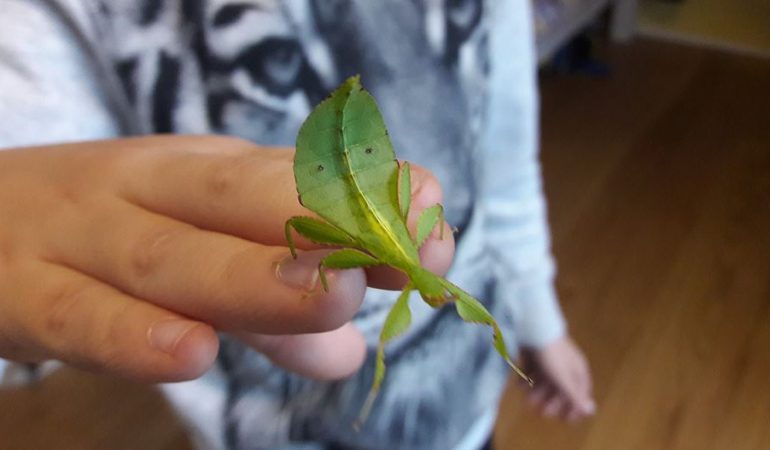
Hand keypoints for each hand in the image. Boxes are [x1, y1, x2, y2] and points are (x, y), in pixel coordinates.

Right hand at [0, 135, 452, 382]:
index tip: (435, 215)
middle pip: (236, 200)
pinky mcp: (23, 297)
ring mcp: (80, 241)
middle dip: (326, 223)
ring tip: (331, 297)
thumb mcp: (194, 246)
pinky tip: (192, 352)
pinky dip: (134, 334)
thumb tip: (350, 353)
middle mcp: (142, 193)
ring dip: (254, 278)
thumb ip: (269, 302)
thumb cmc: (107, 234)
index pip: (288, 175)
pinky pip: (81, 317)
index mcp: (193, 172)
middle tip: (404, 255)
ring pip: (169, 256)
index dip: (366, 195)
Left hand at [520, 336, 594, 421]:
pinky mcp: (536, 353)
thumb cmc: (552, 357)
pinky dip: (527, 378)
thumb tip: (592, 411)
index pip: (581, 393)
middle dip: (552, 401)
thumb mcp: (564, 379)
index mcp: (578, 370)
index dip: (574, 407)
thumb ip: (575, 396)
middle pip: (562, 388)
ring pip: (546, 380)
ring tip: (526, 398)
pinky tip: (519, 383)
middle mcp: (566, 365)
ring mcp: (551, 358)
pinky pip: (533, 370)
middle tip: (541, 412)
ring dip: (537, 392)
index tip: (566, 420)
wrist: (534, 328)